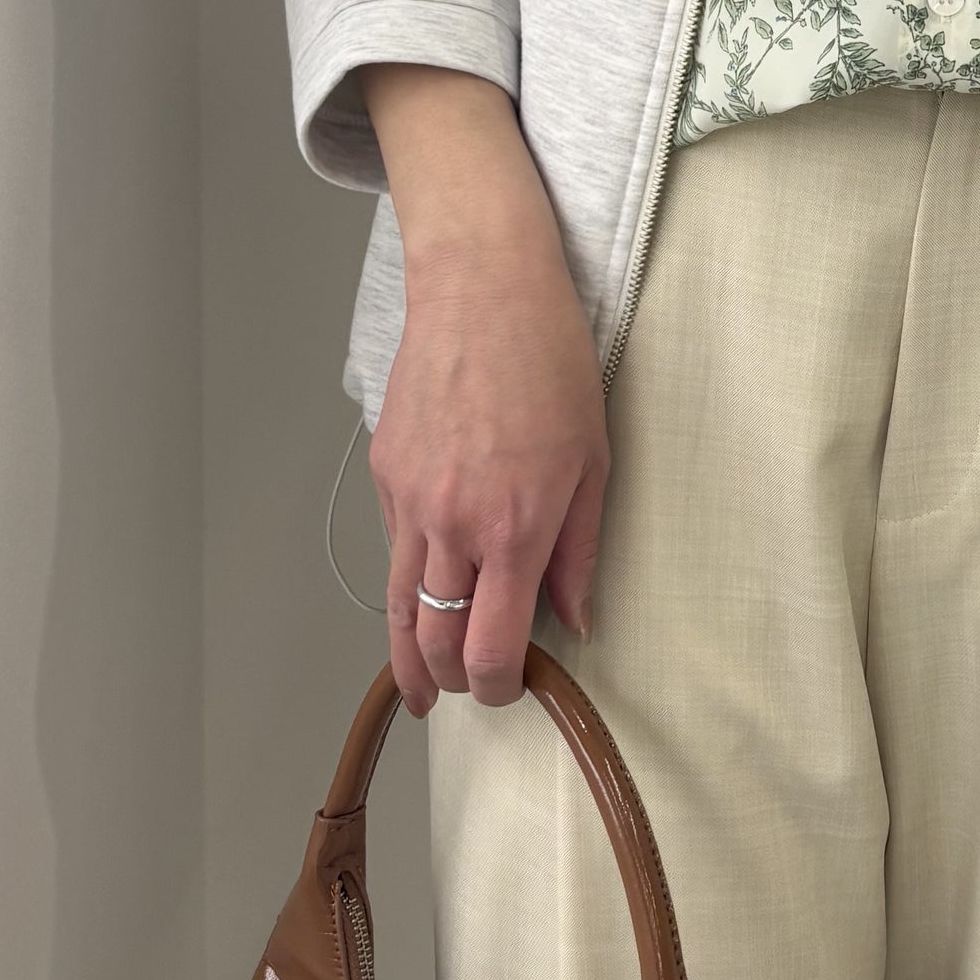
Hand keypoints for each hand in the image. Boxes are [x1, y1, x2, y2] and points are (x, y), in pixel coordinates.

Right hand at [363, 68, 608, 713]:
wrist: (483, 289)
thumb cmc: (550, 363)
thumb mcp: (594, 461)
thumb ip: (580, 551)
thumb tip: (576, 619)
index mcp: (513, 529)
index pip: (492, 648)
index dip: (500, 686)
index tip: (513, 688)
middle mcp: (452, 525)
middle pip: (435, 641)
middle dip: (453, 680)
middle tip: (470, 691)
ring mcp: (409, 500)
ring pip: (397, 607)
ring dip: (411, 655)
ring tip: (423, 683)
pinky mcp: (386, 472)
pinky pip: (393, 546)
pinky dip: (406, 580)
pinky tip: (423, 590)